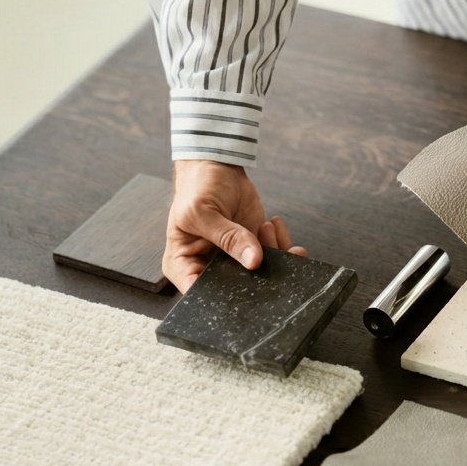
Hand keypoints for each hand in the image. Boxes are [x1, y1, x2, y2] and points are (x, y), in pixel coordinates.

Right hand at [163, 160, 305, 291]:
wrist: (218, 168)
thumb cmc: (197, 188)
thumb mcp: (202, 211)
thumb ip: (228, 237)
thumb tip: (253, 260)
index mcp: (183, 265)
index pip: (198, 293)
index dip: (221, 298)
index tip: (243, 281)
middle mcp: (209, 269)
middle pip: (234, 290)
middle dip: (255, 278)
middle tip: (266, 258)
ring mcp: (234, 261)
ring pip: (260, 276)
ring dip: (273, 257)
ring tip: (266, 228)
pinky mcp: (255, 250)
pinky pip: (275, 260)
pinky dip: (282, 247)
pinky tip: (274, 225)